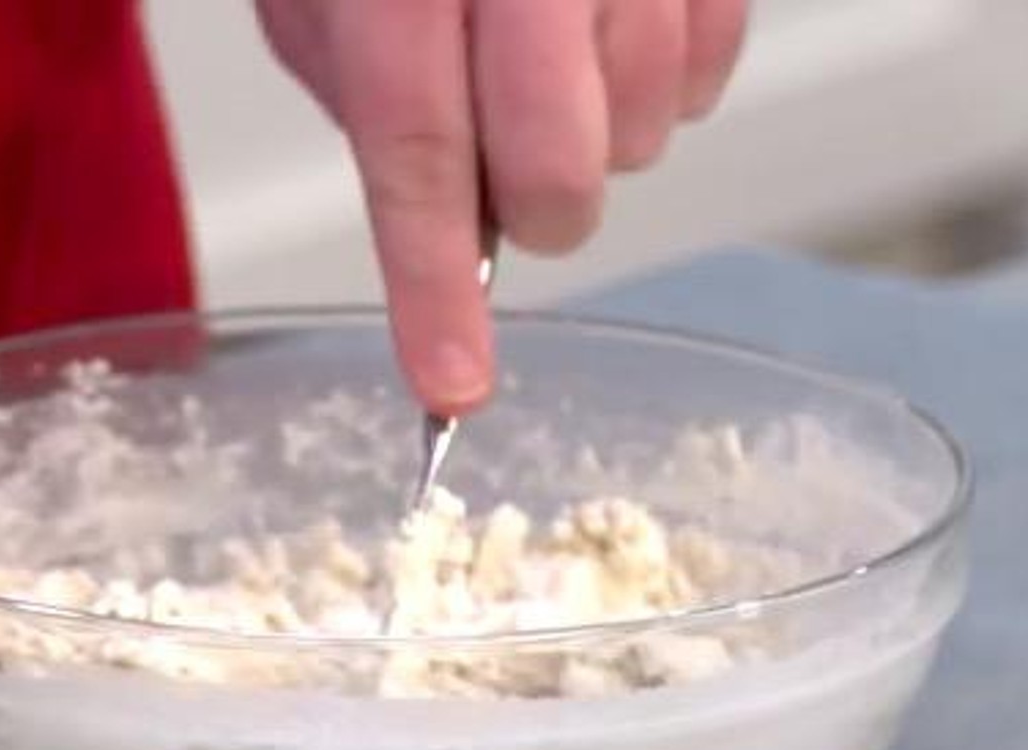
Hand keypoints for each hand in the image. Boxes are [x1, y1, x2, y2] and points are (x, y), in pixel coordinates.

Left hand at [257, 0, 746, 411]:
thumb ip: (364, 91)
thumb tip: (440, 210)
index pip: (418, 146)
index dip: (433, 286)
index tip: (448, 387)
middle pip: (559, 164)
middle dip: (537, 210)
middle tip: (514, 172)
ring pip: (647, 131)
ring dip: (597, 134)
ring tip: (557, 51)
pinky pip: (710, 75)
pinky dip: (659, 83)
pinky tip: (616, 28)